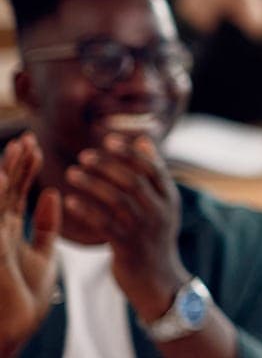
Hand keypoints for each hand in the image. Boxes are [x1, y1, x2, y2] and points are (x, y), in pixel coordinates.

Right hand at [0, 135, 59, 353]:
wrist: (15, 329)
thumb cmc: (24, 297)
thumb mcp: (43, 255)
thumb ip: (46, 225)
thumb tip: (52, 193)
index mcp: (8, 231)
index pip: (14, 192)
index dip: (24, 168)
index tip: (35, 144)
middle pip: (5, 190)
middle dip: (16, 164)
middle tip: (29, 138)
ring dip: (8, 174)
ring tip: (21, 148)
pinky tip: (3, 178)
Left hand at [64, 135, 188, 321]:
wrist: (157, 280)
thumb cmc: (153, 238)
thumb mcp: (161, 205)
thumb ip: (152, 174)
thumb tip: (142, 140)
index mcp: (169, 198)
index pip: (152, 168)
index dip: (130, 152)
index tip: (108, 140)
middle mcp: (160, 211)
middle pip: (133, 181)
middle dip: (107, 166)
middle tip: (84, 156)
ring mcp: (144, 229)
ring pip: (117, 200)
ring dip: (92, 184)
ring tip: (72, 173)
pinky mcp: (127, 246)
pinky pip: (104, 224)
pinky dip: (87, 210)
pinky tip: (71, 201)